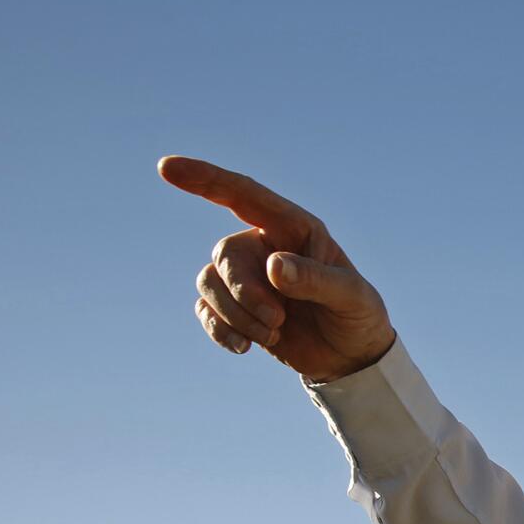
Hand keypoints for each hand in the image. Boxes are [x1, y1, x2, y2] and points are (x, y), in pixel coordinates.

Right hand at [158, 156, 396, 382]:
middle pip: (225, 254)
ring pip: (209, 282)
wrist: (350, 356)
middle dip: (244, 293)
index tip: (167, 167)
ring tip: (274, 335)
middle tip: (277, 321)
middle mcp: (263, 245)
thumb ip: (315, 279)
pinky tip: (246, 348)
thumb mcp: (350, 296)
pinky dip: (221, 330)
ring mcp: (245, 276)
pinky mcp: (233, 307)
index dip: (204, 179)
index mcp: (292, 228)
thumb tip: (272, 266)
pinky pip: (205, 309)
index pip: (242, 195)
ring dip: (236, 316)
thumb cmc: (357, 314)